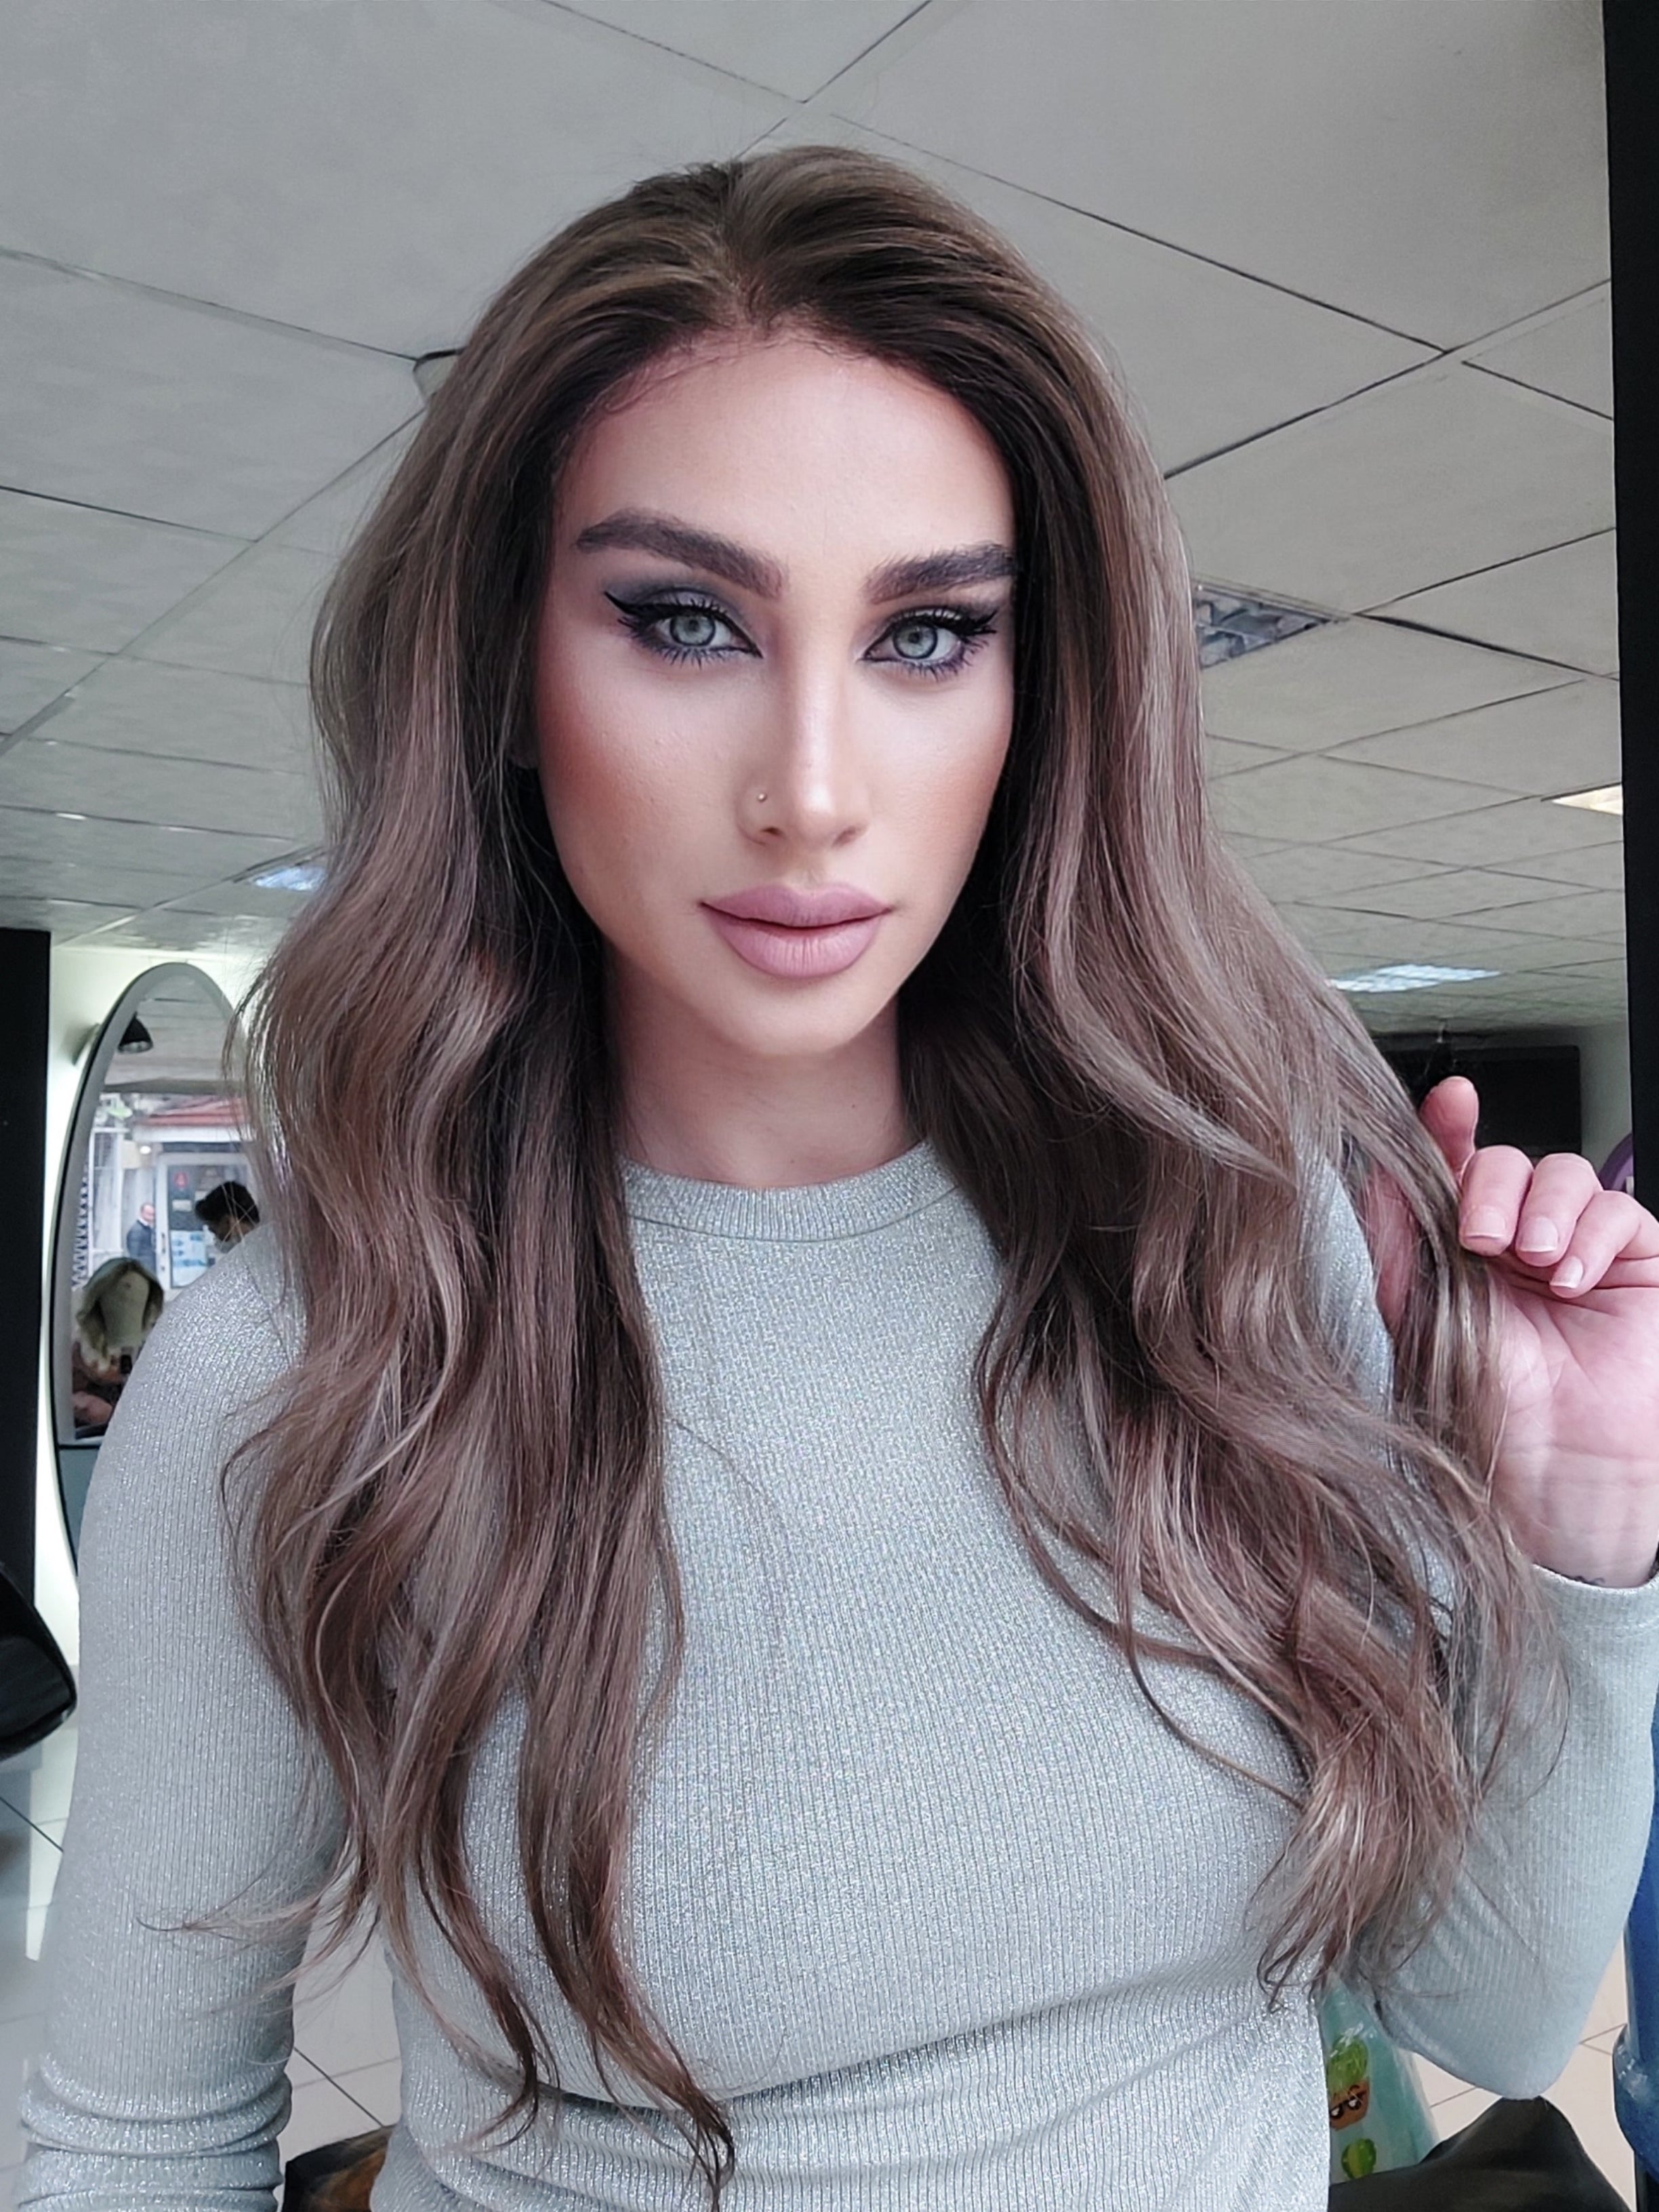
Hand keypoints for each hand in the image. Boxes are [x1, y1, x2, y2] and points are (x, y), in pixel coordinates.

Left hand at [1366, 1076, 1658, 1588]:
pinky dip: (1593, 1233)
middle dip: (1491, 1185)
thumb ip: (1396, 1242)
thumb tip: (1374, 1171)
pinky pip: (1617, 1211)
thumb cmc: (1486, 1412)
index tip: (1450, 1102)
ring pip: (1561, 1173)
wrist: (1558, 1476)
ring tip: (1533, 1260)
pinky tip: (1572, 1278)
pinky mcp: (1633, 1265)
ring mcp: (1573, 1251)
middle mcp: (1512, 1243)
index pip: (1450, 1168)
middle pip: (1504, 1162)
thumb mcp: (1417, 1319)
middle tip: (1481, 1239)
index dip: (1448, 1127)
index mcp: (1453, 1250)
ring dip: (1544, 1207)